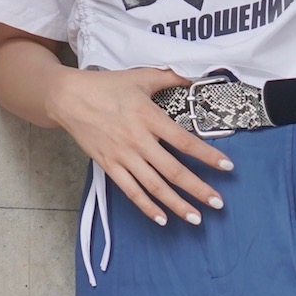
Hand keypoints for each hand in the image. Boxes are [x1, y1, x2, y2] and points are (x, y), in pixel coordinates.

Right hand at [48, 65, 233, 225]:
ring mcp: (124, 157)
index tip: (227, 167)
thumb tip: (194, 79)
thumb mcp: (140, 77)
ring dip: (177, 204)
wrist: (68, 98)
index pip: (185, 142)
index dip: (208, 156)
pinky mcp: (110, 167)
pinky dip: (147, 207)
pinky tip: (162, 219)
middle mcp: (139, 141)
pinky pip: (131, 192)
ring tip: (196, 218)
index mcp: (150, 117)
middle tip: (218, 203)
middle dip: (198, 189)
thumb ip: (170, 78)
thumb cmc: (105, 86)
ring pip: (155, 187)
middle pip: (174, 171)